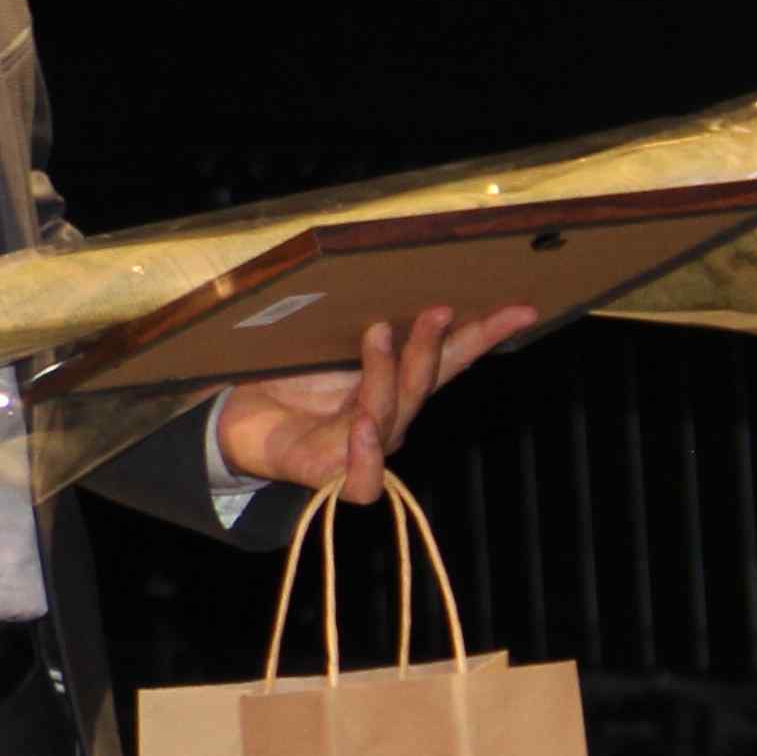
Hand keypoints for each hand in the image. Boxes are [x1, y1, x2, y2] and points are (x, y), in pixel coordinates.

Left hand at [216, 304, 537, 503]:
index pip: (449, 359)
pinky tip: (362, 425)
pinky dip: (366, 453)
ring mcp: (363, 449)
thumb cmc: (282, 378)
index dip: (484, 335)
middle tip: (435, 309)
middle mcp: (389, 418)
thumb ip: (360, 324)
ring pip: (390, 414)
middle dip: (433, 346)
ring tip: (376, 332)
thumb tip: (386, 277)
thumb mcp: (322, 340)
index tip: (523, 308)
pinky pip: (363, 478)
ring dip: (386, 372)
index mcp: (394, 384)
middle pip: (424, 384)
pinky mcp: (331, 477)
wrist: (234, 421)